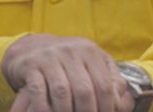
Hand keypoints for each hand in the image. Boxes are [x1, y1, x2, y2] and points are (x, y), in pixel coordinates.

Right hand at [1, 34, 133, 111]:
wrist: (31, 46)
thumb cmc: (68, 59)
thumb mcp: (91, 60)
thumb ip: (108, 76)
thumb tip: (121, 100)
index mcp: (90, 51)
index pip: (104, 84)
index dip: (108, 106)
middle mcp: (71, 52)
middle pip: (85, 90)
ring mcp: (50, 58)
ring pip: (62, 92)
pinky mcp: (30, 66)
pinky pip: (38, 91)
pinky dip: (45, 108)